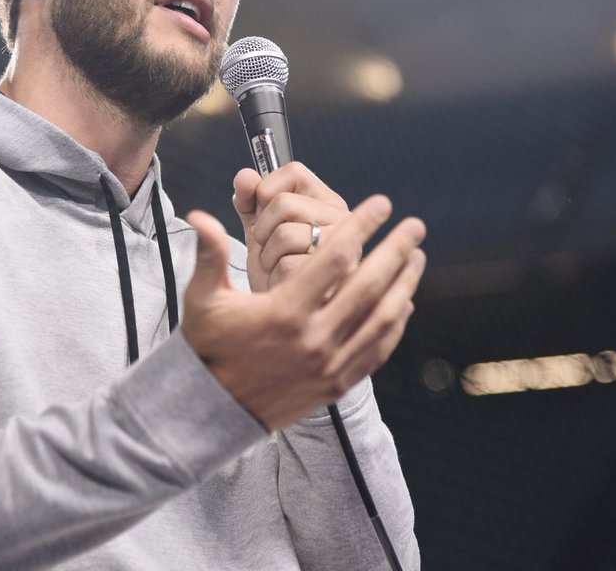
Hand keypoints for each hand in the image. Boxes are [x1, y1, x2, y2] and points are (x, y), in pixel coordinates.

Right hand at [182, 196, 425, 431]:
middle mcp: (313, 339)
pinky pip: (378, 349)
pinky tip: (403, 301)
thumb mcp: (203, 299)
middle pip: (370, 285)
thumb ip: (209, 254)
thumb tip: (199, 214)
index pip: (335, 258)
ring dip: (404, 284)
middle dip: (396, 250)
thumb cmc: (209, 348)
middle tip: (414, 225)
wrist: (214, 409)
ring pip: (382, 317)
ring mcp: (330, 364)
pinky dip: (395, 323)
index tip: (379, 205)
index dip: (361, 226)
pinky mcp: (338, 384)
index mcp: (284, 312)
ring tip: (416, 257)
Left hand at [233, 163, 352, 291]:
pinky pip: (287, 264)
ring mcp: (343, 248)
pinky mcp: (334, 278)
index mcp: (326, 202)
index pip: (294, 172)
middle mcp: (341, 220)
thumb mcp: (260, 229)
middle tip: (272, 247)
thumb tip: (245, 176)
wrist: (282, 315)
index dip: (266, 190)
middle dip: (263, 229)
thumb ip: (249, 200)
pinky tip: (285, 282)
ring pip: (284, 234)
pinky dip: (275, 276)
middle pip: (283, 202)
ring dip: (268, 255)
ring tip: (279, 266)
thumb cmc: (277, 270)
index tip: (263, 211)